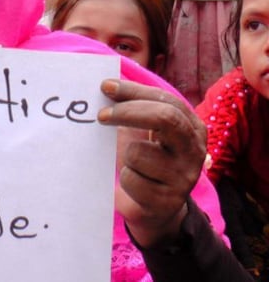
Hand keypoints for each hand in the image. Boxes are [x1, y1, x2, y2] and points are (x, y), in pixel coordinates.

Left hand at [97, 79, 205, 247]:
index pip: (165, 100)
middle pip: (165, 118)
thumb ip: (134, 111)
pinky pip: (131, 179)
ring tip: (131, 166)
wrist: (155, 210)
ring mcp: (183, 177)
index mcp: (192, 127)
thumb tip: (106, 87)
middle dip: (127, 112)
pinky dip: (124, 178)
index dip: (134, 91)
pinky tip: (134, 185)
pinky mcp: (166, 200)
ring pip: (138, 152)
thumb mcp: (144, 133)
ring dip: (123, 156)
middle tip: (101, 115)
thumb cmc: (146, 162)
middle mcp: (194, 150)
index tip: (105, 86)